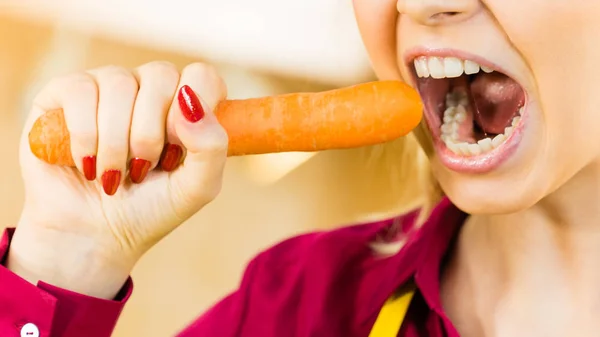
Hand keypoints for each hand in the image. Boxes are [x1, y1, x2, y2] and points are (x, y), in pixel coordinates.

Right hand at [7, 62, 227, 298]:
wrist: (94, 236)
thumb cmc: (150, 209)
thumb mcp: (196, 188)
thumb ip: (212, 146)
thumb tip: (190, 101)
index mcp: (185, 104)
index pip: (201, 75)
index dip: (193, 111)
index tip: (178, 150)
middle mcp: (148, 87)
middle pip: (161, 75)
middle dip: (151, 134)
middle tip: (142, 170)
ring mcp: (107, 85)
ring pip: (120, 83)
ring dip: (117, 143)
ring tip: (114, 176)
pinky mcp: (65, 93)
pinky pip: (80, 92)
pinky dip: (85, 137)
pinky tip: (86, 164)